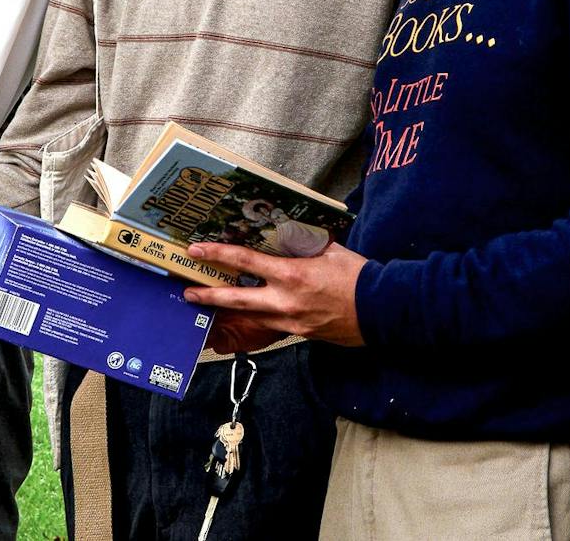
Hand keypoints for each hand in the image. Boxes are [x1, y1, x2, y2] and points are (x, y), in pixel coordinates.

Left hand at [182, 240, 368, 348]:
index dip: (217, 254)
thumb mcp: (328, 250)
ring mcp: (290, 322)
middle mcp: (285, 300)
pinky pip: (270, 327)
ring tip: (209, 308)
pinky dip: (255, 320)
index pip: (245, 261)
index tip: (196, 250)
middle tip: (187, 294)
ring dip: (227, 312)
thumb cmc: (357, 276)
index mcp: (291, 274)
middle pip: (236, 299)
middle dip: (209, 296)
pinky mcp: (299, 335)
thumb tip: (286, 234)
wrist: (382, 310)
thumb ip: (303, 244)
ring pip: (249, 318)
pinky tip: (248, 316)